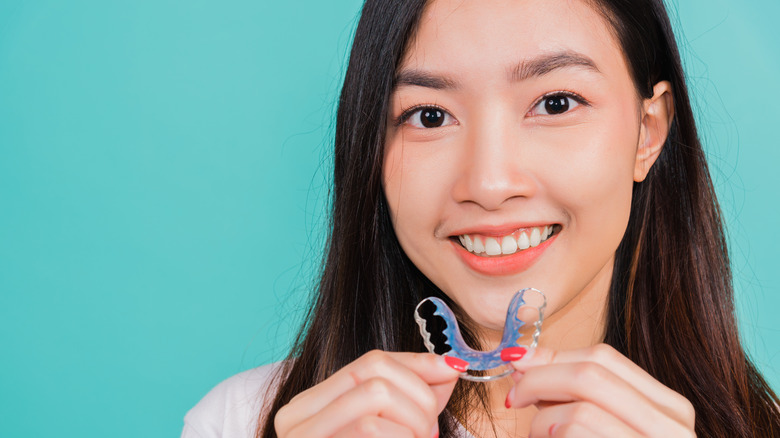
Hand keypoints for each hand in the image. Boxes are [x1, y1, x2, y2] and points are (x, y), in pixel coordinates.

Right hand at [274, 350, 462, 437]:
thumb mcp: (389, 431)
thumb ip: (414, 397)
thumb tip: (449, 365)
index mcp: (310, 405)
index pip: (370, 362)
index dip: (417, 364)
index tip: (453, 372)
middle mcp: (295, 417)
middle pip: (374, 374)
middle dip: (418, 398)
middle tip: (430, 432)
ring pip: (375, 398)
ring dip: (413, 422)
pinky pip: (370, 428)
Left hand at [504, 344, 695, 436]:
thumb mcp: (601, 425)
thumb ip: (574, 394)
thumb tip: (523, 359)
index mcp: (668, 409)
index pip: (603, 358)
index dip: (551, 357)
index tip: (517, 365)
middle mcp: (674, 429)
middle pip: (590, 375)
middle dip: (538, 381)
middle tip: (513, 399)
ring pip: (578, 413)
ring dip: (541, 424)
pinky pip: (575, 435)